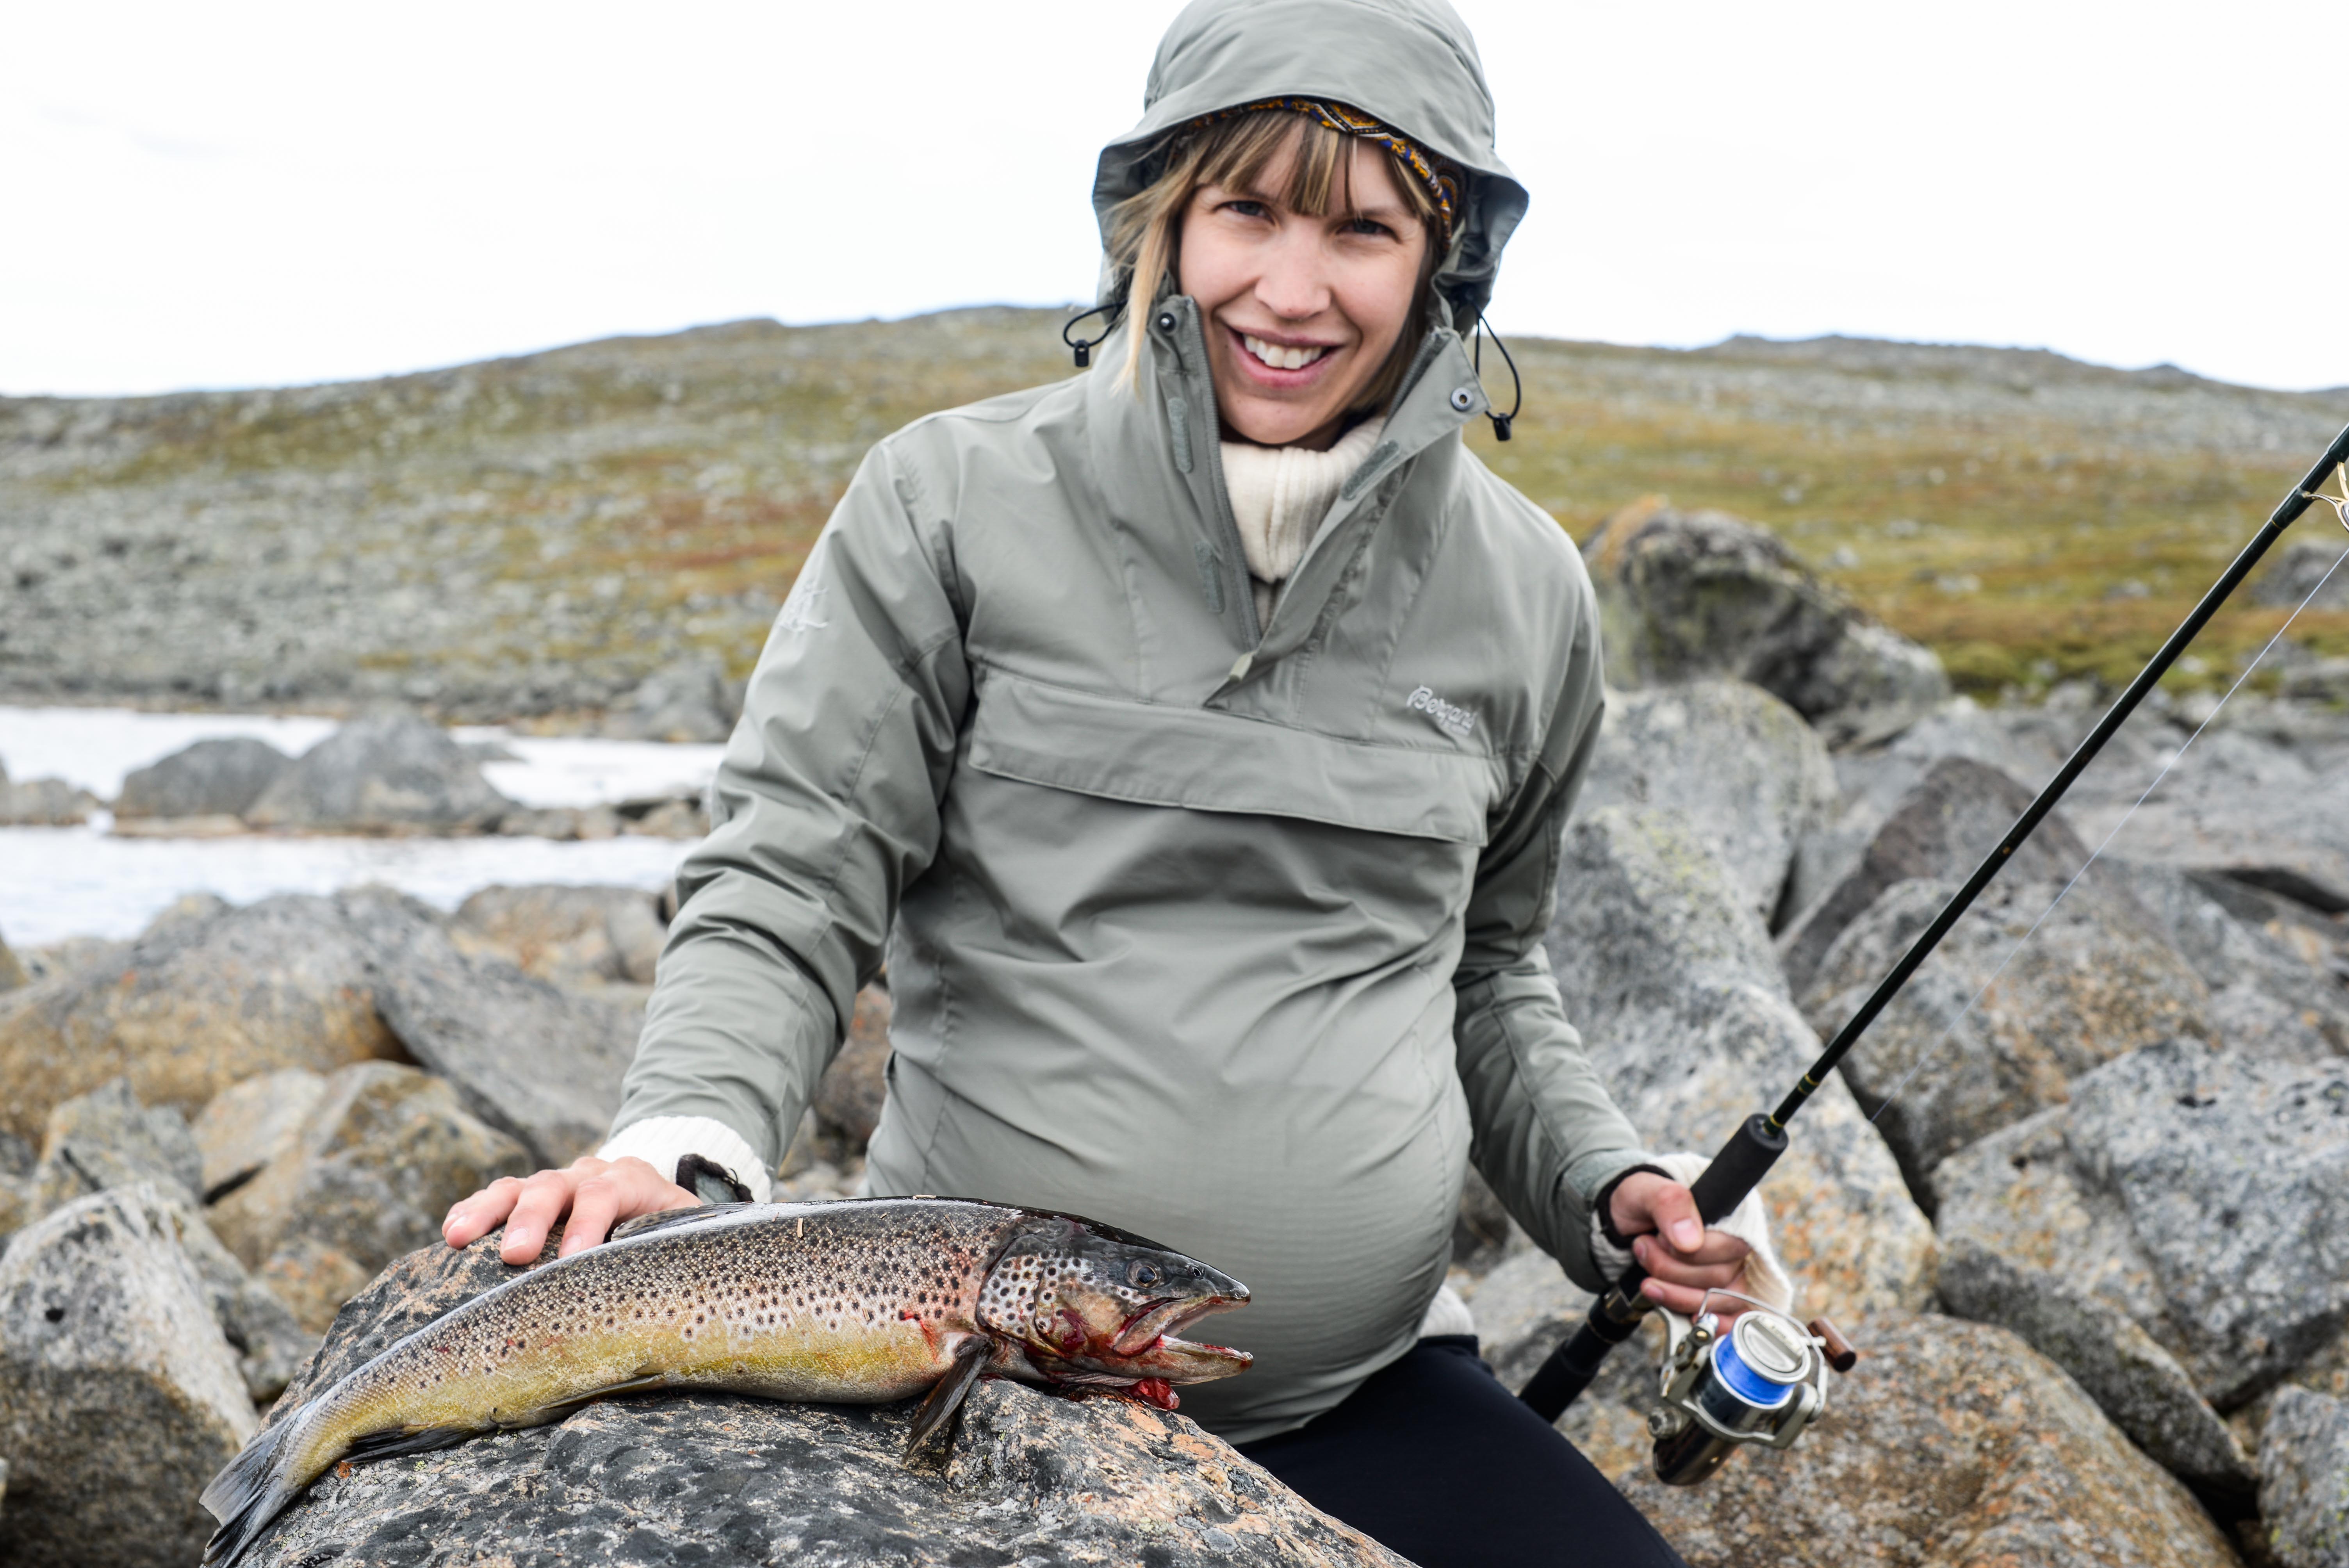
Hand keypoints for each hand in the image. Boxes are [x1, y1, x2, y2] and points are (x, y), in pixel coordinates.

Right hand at [442, 1156, 697, 1264]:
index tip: (574, 1257)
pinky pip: (497, 1196)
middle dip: (533, 1218)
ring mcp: (555, 1182)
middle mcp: (588, 1174)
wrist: (655, 1196)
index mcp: (632, 1180)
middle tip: (514, 1253)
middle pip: (556, 1186)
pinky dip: (473, 1211)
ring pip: (518, 1186)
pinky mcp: (528, 1197)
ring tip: (457, 1237)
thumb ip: (681, 1254)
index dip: (590, 1222)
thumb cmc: (669, 1229)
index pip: (607, 1193)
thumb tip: (682, 1305)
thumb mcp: (684, 1234)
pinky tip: (451, 1233)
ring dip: (487, 1211)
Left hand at [1607, 1171, 1753, 1319]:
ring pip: (1718, 1301)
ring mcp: (1729, 1274)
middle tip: (1643, 1249)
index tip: (1656, 1237)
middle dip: (1671, 1270)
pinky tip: (1688, 1318)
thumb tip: (1691, 1241)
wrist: (1625, 1221)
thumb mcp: (1646, 1190)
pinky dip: (1710, 1323)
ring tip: (1647, 1281)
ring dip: (1676, 1295)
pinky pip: (1729, 1319)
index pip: (1727, 1246)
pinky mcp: (1717, 1297)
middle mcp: (1735, 1247)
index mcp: (1729, 1217)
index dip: (1687, 1251)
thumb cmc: (1642, 1201)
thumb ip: (1671, 1204)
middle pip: (1718, 1277)